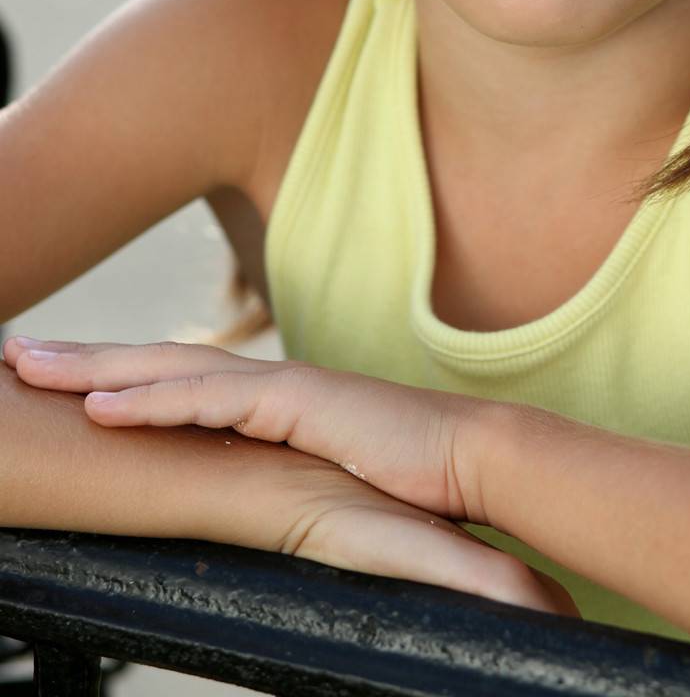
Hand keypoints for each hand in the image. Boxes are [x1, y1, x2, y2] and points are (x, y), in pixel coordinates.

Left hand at [1, 337, 578, 618]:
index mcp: (275, 400)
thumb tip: (262, 501)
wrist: (476, 456)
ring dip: (95, 369)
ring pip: (169, 371)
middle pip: (159, 363)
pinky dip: (149, 403)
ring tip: (32, 369)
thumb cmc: (416, 475)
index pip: (182, 381)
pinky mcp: (295, 405)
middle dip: (86, 358)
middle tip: (21, 356)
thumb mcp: (334, 475)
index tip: (69, 379)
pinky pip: (207, 403)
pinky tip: (100, 407)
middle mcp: (269, 383)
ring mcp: (281, 387)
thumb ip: (293, 476)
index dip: (122, 376)